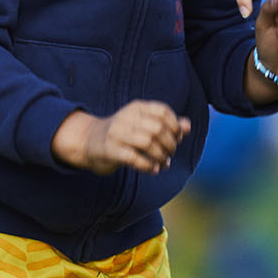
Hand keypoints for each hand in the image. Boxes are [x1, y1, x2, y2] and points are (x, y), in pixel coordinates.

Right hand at [51, 101, 190, 174]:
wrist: (89, 141)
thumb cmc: (123, 133)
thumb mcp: (143, 124)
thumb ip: (166, 125)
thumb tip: (188, 126)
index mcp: (136, 108)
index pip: (163, 112)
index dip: (175, 126)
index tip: (177, 138)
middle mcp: (126, 117)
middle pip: (158, 129)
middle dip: (170, 144)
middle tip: (170, 154)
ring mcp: (117, 133)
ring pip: (148, 143)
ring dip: (161, 157)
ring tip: (163, 164)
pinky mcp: (110, 150)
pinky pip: (134, 158)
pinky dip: (148, 166)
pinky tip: (153, 169)